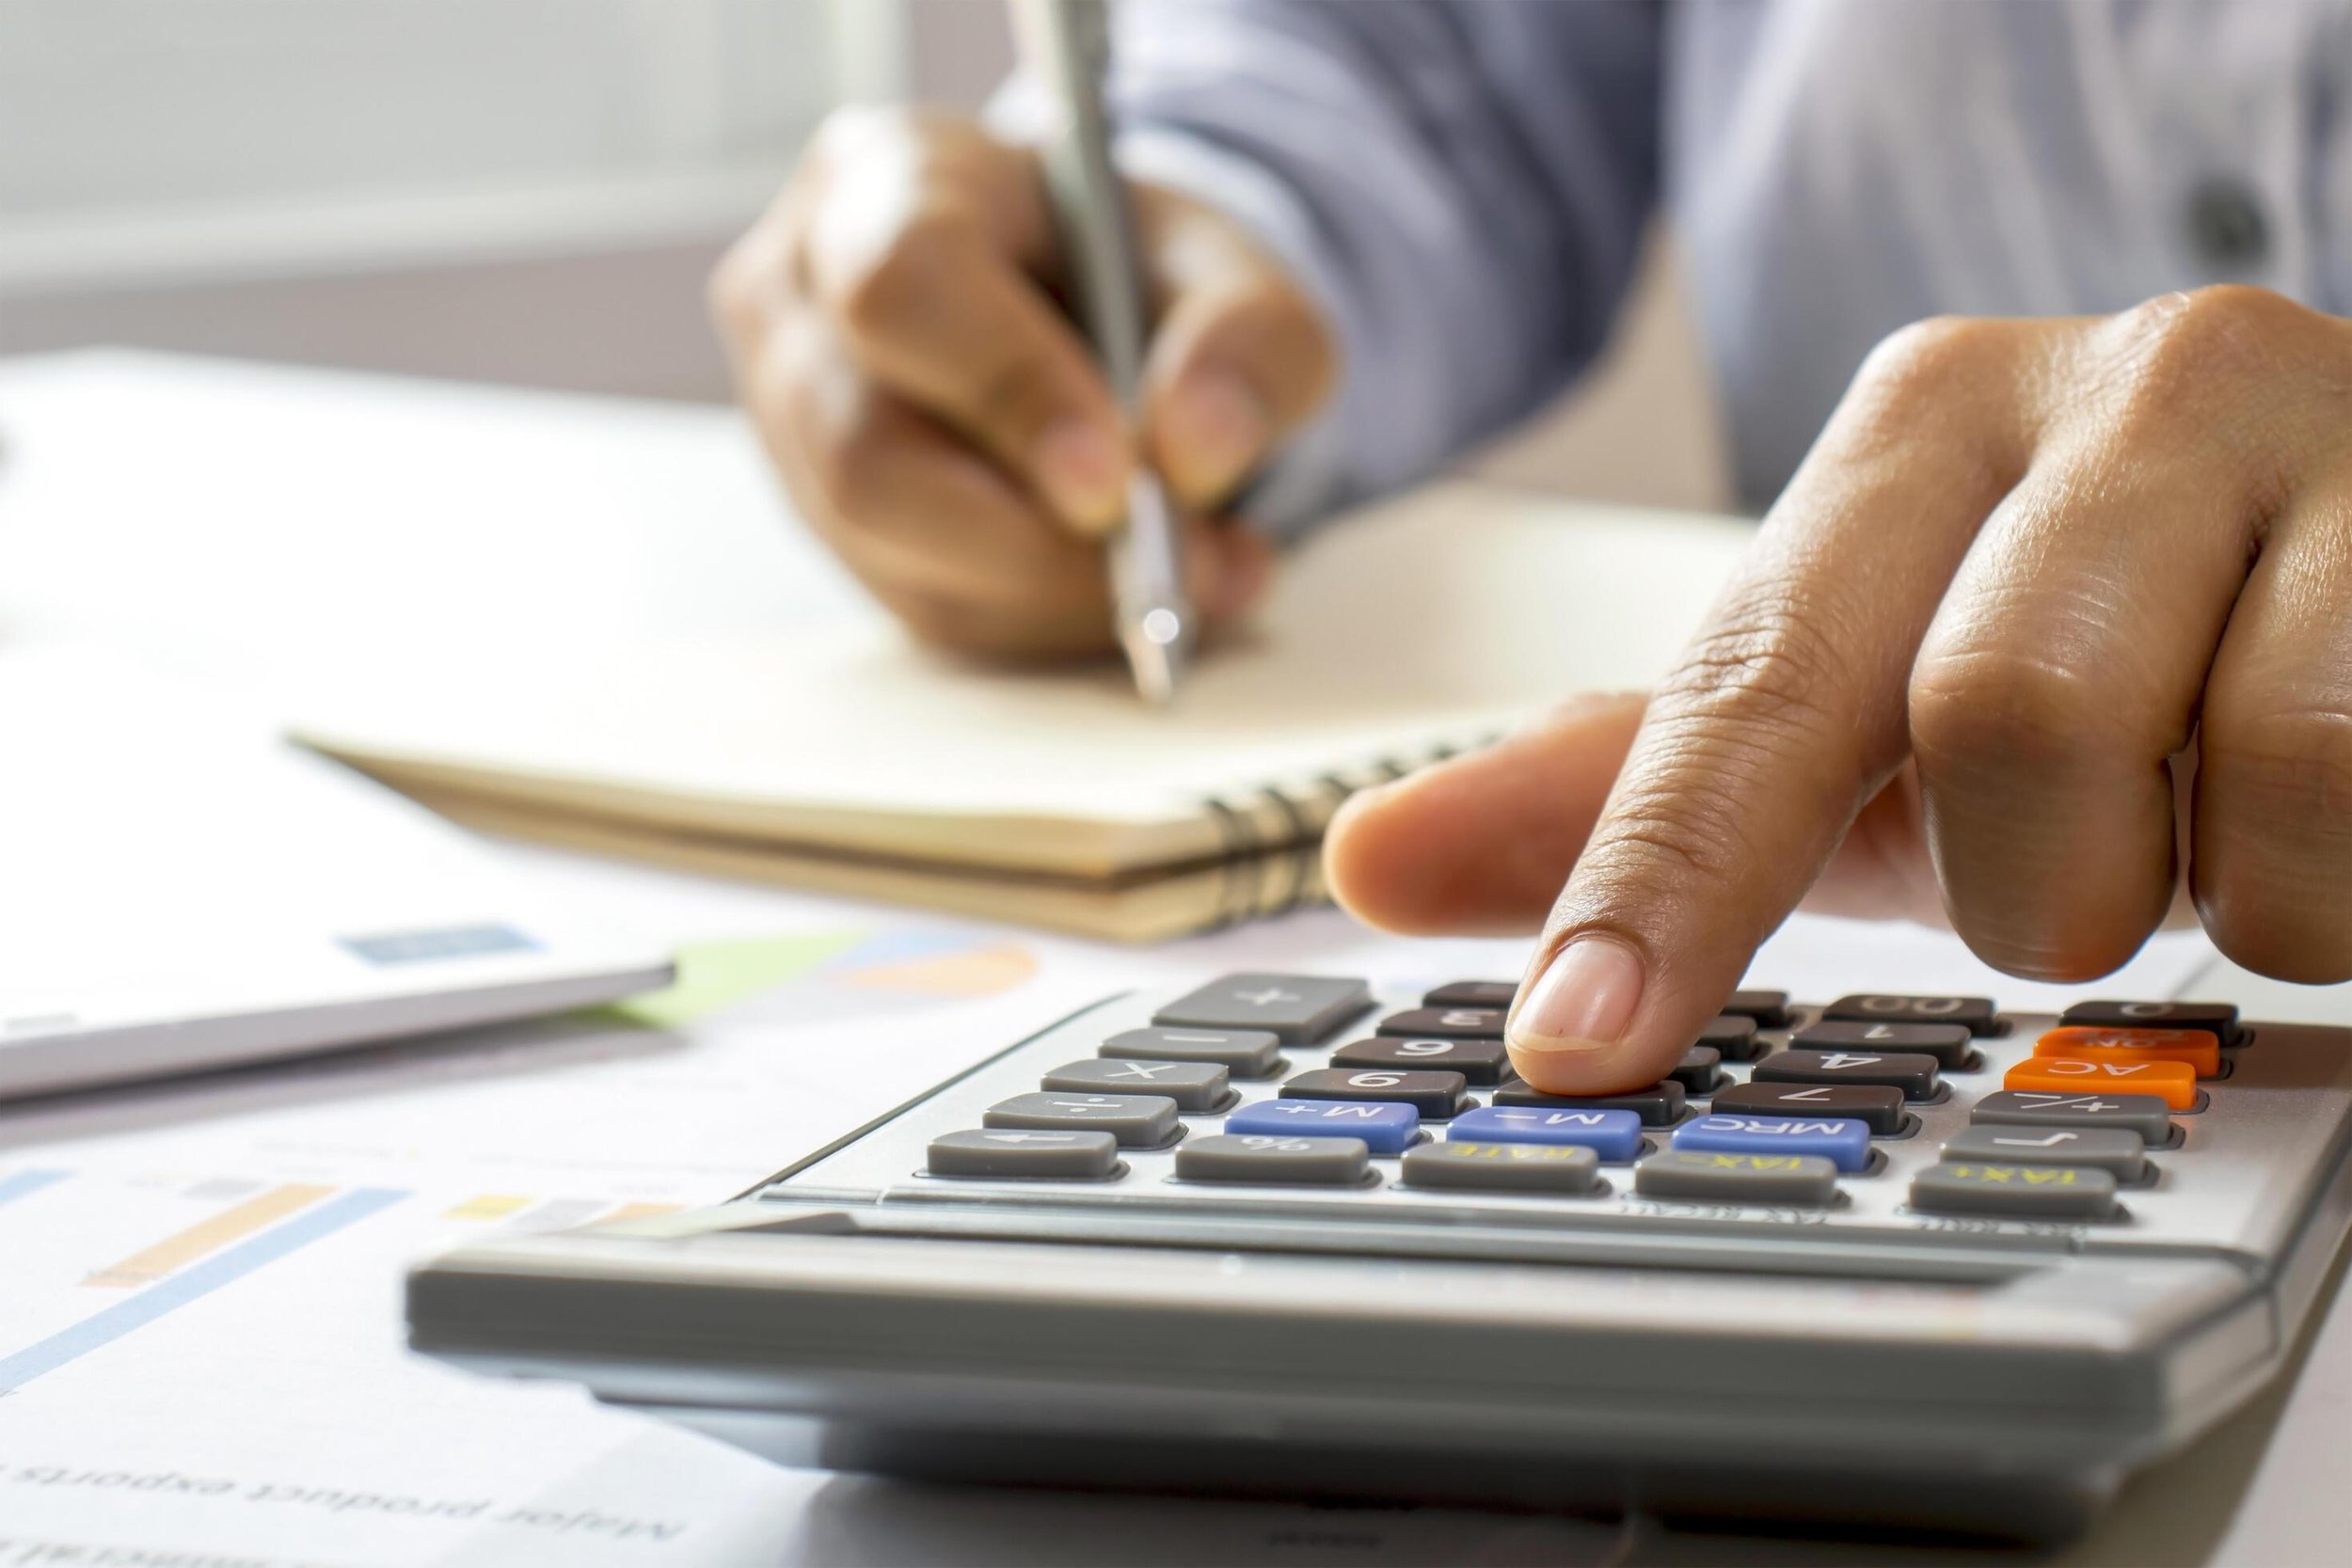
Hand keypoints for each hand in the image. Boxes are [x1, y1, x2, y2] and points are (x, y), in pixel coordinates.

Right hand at [711, 108, 1335, 656]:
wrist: (1095, 310)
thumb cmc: (1138, 270)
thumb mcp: (1233, 270)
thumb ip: (1249, 338)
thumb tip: (1199, 449)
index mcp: (882, 180)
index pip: (905, 286)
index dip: (1007, 391)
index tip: (1117, 481)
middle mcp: (799, 305)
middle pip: (868, 457)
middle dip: (1033, 539)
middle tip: (1181, 563)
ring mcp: (793, 430)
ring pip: (897, 556)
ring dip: (1058, 591)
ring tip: (1199, 572)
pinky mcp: (832, 530)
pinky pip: (932, 608)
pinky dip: (1050, 619)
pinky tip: (1137, 588)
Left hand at [1327, 286, 2351, 1092]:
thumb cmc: (2094, 646)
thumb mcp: (1859, 710)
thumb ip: (1633, 789)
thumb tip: (1373, 864)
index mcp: (1925, 424)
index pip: (1751, 682)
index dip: (1661, 883)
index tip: (1575, 1044)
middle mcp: (2126, 384)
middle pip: (1998, 719)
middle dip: (2035, 877)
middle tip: (2076, 861)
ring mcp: (2338, 438)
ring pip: (2229, 777)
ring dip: (2206, 884)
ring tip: (2212, 821)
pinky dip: (2342, 879)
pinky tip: (2322, 808)